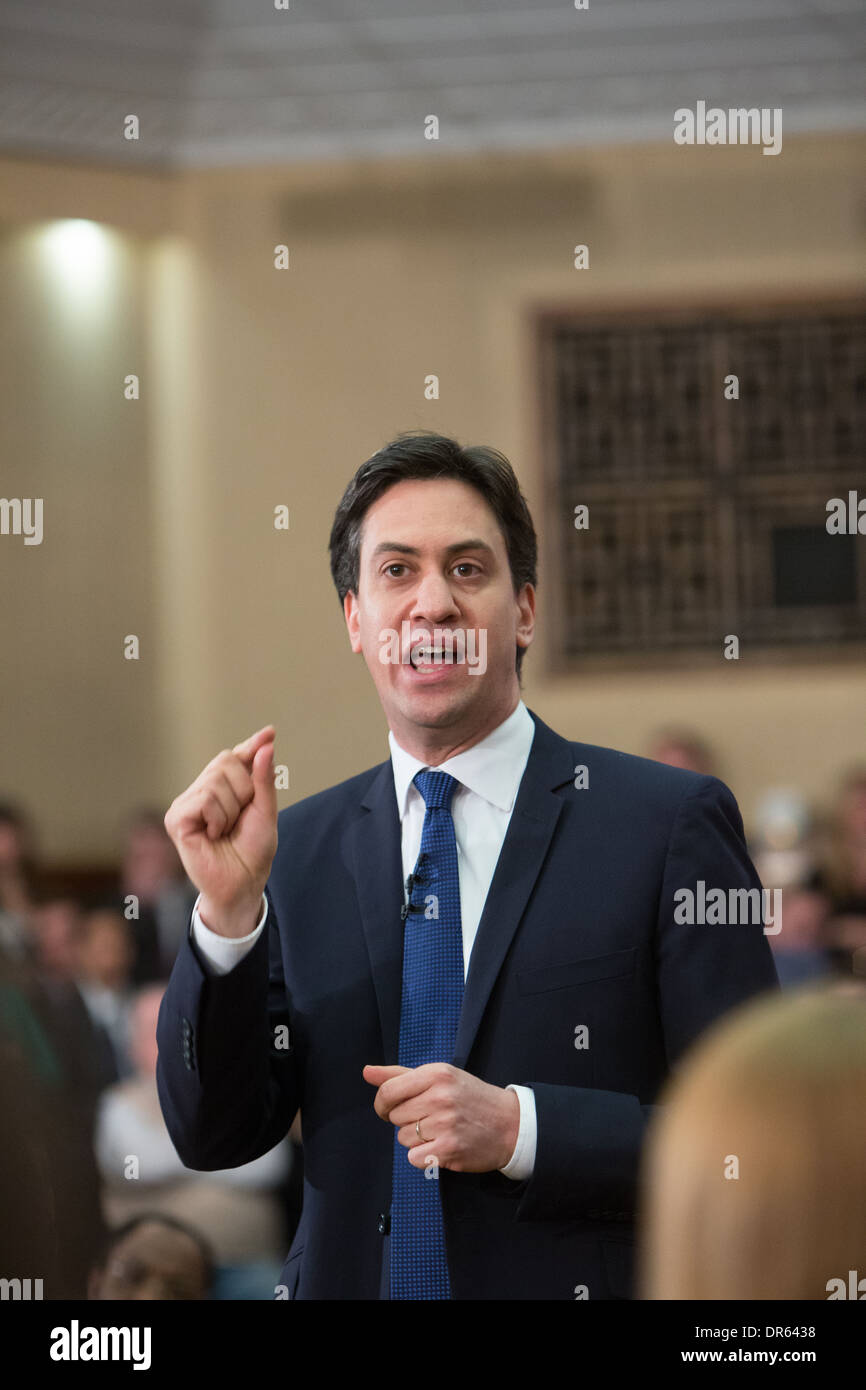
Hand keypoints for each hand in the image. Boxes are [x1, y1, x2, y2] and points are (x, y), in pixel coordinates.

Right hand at [164, 725, 277, 936]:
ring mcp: (186, 803)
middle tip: (240, 819)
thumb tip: (266, 743)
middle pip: (226, 761)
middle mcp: (201, 791)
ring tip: (225, 831)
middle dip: (244, 790)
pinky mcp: (177, 818)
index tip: (270, 733)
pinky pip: (204, 799)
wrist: (243, 883)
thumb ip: (263, 778)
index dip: (252, 745)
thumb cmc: (252, 851)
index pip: (236, 756)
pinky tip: (213, 835)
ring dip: (231, 810)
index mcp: (223, 788)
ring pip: (215, 781)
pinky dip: (217, 818)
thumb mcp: (265, 810)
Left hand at [363, 1062, 519, 1172]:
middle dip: (407, 1120)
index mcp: (436, 1074)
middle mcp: (440, 1096)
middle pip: (395, 1117)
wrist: (510, 1124)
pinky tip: (441, 1147)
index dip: (382, 1104)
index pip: (388, 1091)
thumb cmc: (470, 1098)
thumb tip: (367, 1072)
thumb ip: (400, 1075)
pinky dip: (423, 1156)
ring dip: (416, 1139)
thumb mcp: (440, 1077)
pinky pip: (414, 1158)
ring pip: (403, 1138)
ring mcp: (444, 1124)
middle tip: (430, 1118)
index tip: (390, 1109)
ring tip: (440, 1131)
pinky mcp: (448, 1150)